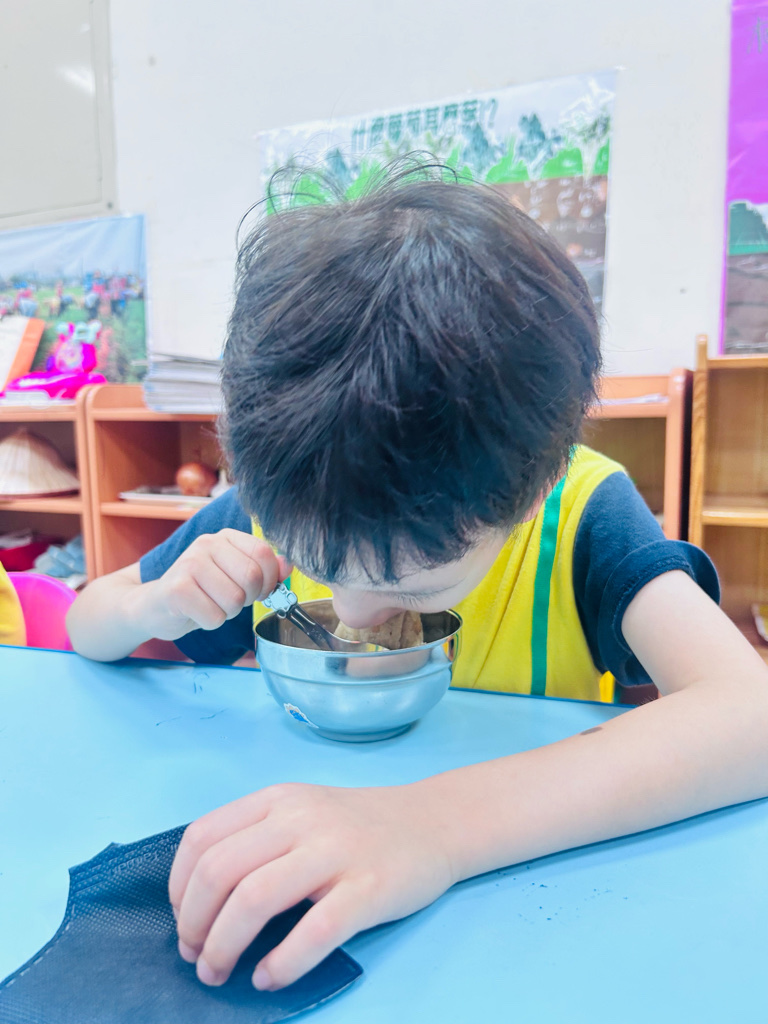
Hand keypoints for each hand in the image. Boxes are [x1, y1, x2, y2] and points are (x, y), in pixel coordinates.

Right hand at [137, 530, 290, 640]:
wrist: (153, 605)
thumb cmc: (200, 592)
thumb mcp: (233, 576)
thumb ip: (262, 569)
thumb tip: (288, 565)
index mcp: (225, 537)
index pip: (264, 553)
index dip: (269, 580)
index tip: (258, 591)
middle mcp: (207, 544)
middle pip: (252, 578)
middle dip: (247, 599)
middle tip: (228, 600)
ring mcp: (189, 564)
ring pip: (235, 600)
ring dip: (227, 613)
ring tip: (209, 605)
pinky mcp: (176, 590)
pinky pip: (214, 617)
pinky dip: (210, 623)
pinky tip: (195, 613)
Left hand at [169, 782, 457, 989]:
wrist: (433, 821)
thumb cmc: (358, 826)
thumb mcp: (301, 811)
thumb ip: (257, 839)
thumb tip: (198, 901)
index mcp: (277, 799)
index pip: (202, 838)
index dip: (178, 887)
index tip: (183, 921)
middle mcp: (300, 817)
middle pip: (219, 871)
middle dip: (194, 925)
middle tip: (197, 958)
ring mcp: (335, 850)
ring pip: (253, 898)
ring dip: (223, 947)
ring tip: (220, 973)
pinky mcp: (369, 887)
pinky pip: (314, 931)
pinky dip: (282, 963)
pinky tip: (269, 978)